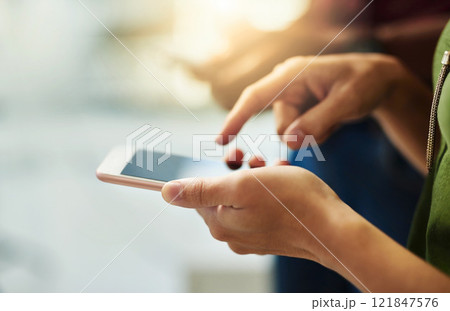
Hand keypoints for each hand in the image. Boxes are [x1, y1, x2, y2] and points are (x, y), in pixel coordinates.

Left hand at [161, 165, 353, 267]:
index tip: (232, 160)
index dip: (210, 171)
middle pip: (221, 193)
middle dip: (237, 172)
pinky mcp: (270, 235)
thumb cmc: (290, 201)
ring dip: (255, 176)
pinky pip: (260, 206)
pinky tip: (284, 180)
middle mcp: (232, 234)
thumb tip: (166, 192)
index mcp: (219, 222)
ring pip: (243, 196)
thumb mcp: (242, 186)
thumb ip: (202, 189)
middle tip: (256, 161)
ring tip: (274, 169)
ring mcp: (252, 236)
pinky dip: (269, 189)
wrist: (332, 227)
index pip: (197, 194)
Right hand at [217, 53, 407, 148]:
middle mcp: (286, 86)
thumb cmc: (364, 82)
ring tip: (336, 117)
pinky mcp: (298, 111)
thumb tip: (288, 142)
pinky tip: (332, 120)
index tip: (220, 141)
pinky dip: (316, 134)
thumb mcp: (347, 101)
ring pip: (289, 134)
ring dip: (313, 134)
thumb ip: (318, 121)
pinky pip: (299, 135)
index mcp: (291, 75)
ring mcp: (292, 100)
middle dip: (302, 134)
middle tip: (330, 124)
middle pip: (279, 126)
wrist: (378, 80)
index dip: (236, 119)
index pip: (255, 98)